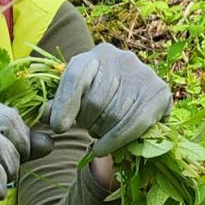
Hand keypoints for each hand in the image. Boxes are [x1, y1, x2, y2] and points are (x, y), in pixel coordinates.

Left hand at [49, 43, 173, 157]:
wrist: (134, 96)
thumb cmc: (99, 98)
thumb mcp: (77, 96)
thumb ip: (58, 105)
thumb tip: (45, 115)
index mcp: (96, 55)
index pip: (76, 77)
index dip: (65, 103)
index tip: (58, 127)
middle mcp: (121, 58)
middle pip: (94, 101)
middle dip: (86, 121)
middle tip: (88, 126)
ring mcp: (143, 74)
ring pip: (113, 115)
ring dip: (101, 131)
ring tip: (100, 130)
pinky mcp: (159, 92)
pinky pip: (133, 123)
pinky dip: (114, 141)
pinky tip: (101, 149)